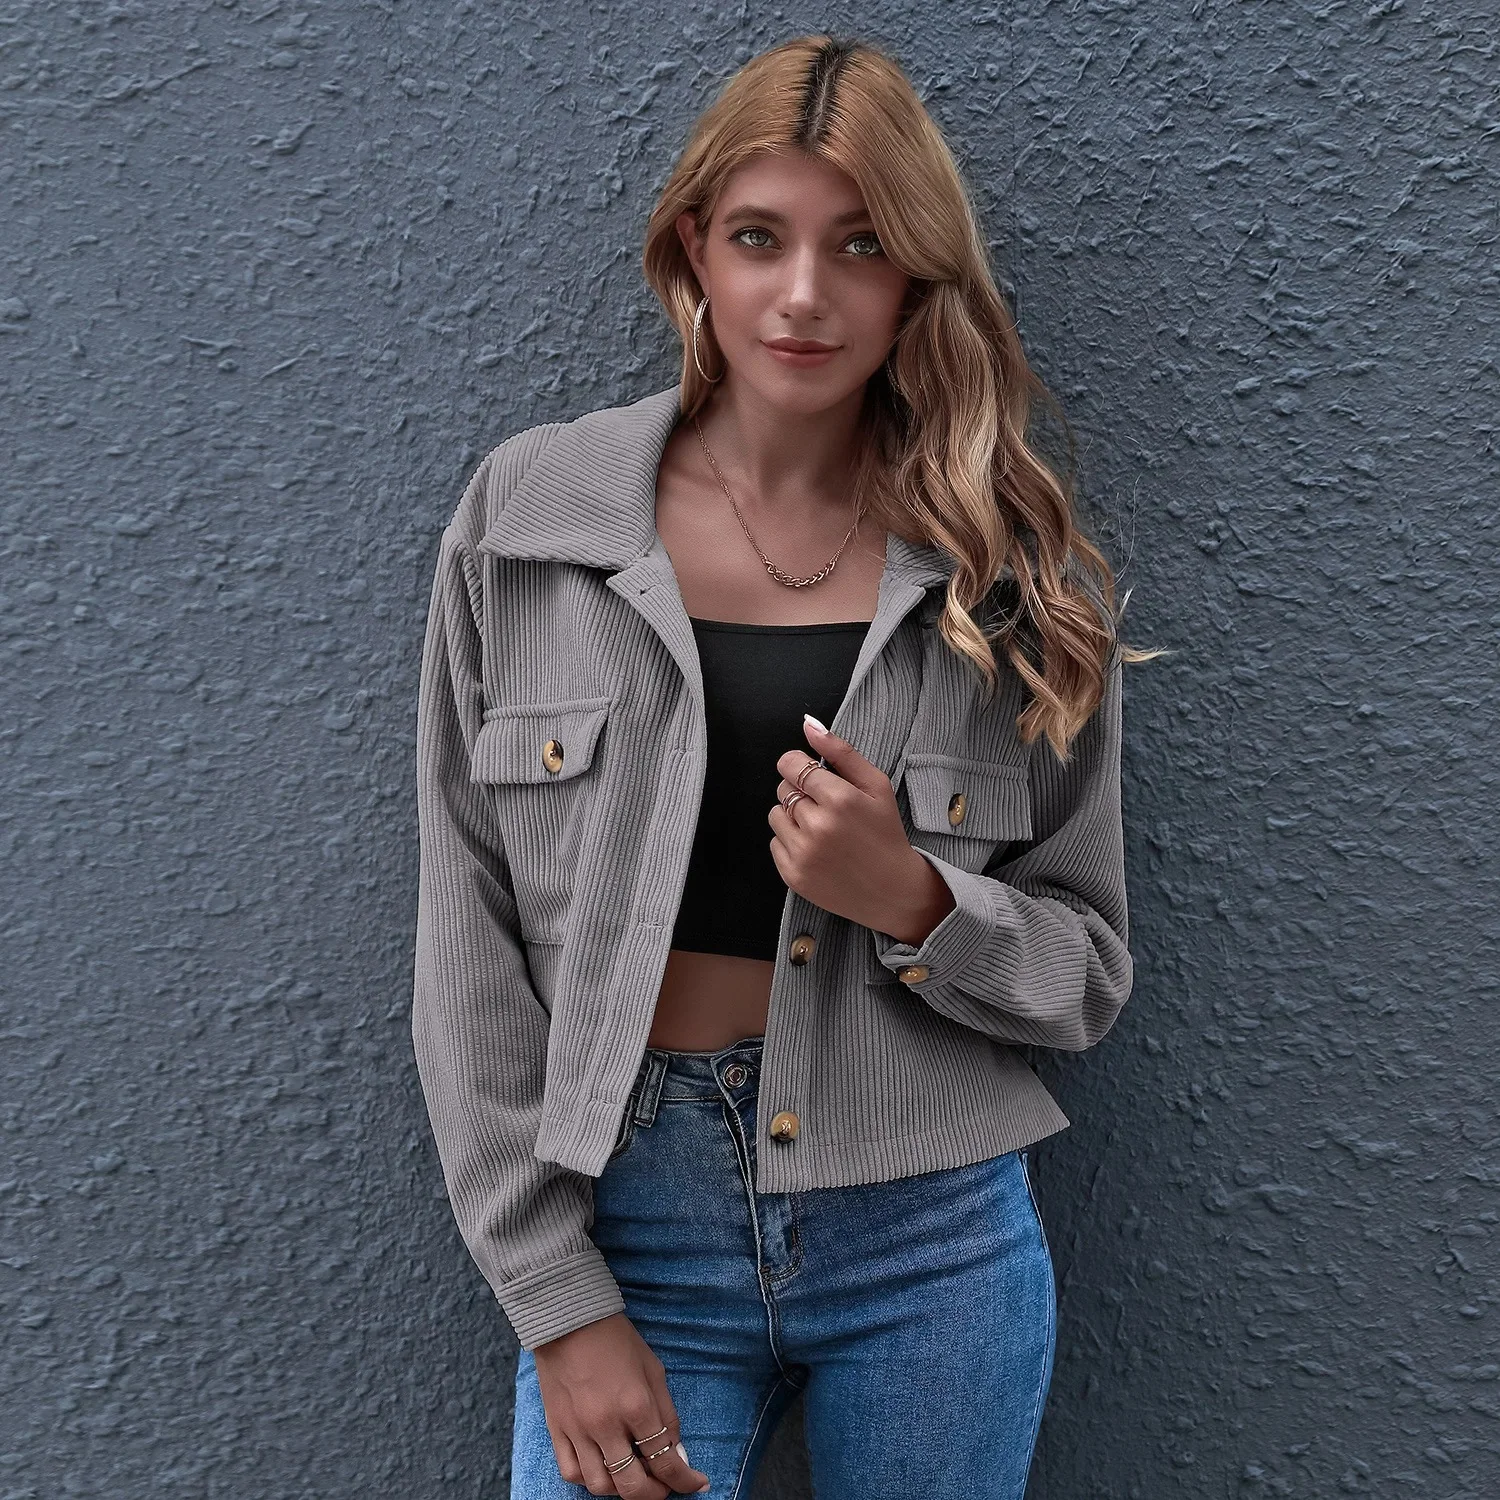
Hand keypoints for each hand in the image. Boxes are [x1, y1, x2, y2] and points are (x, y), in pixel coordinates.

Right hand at [532, 1312, 710, 1495]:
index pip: (665, 1460)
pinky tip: (602, 1470)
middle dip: (655, 1494)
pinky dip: (589, 1480)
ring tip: (634, 1476)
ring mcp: (578, 1430)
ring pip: (601, 1486)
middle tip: (665, 1488)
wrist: (569, 1320)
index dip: (685, 1480)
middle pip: (633, 1485)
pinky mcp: (556, 1429)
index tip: (697, 1483)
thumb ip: (667, 1415)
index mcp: (637, 1405)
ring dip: (622, 1489)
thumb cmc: (616, 1340)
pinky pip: (571, 1473)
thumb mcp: (654, 1370)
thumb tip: (677, 1454)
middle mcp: (606, 1424)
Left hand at [769, 716, 955, 944]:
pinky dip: (791, 842)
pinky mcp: (793, 875)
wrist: (893, 890)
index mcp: (839, 799)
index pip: (791, 764)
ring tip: (821, 828)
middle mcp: (817, 826)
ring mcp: (802, 853)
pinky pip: (774, 843)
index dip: (799, 766)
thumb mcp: (876, 786)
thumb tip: (808, 724)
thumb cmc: (886, 833)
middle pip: (782, 788)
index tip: (811, 775)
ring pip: (775, 815)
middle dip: (800, 791)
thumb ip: (841, 752)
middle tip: (826, 807)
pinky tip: (817, 849)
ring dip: (792, 816)